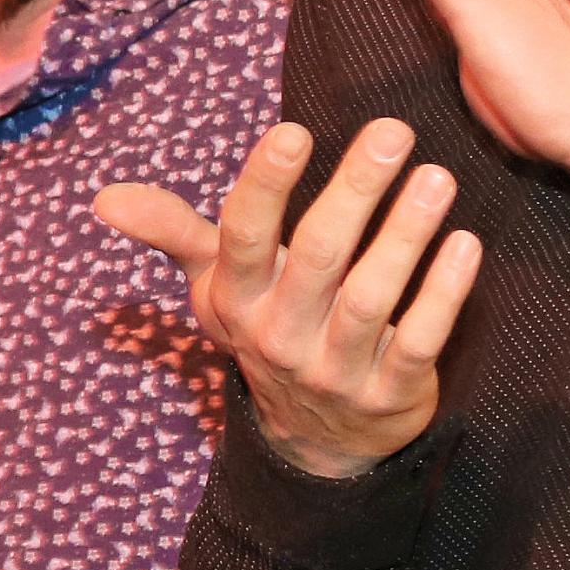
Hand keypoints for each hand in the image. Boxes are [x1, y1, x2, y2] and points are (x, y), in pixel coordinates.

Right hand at [98, 118, 482, 478]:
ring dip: (406, 235)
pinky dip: (443, 293)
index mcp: (238, 301)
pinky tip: (465, 243)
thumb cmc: (269, 328)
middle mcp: (281, 336)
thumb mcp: (217, 287)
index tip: (293, 130)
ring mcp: (336, 370)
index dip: (266, 185)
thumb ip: (173, 232)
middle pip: (318, 257)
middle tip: (393, 130)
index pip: (244, 237)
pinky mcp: (389, 394)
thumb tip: (104, 198)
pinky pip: (419, 340)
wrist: (317, 438)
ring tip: (436, 178)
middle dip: (355, 190)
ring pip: (372, 297)